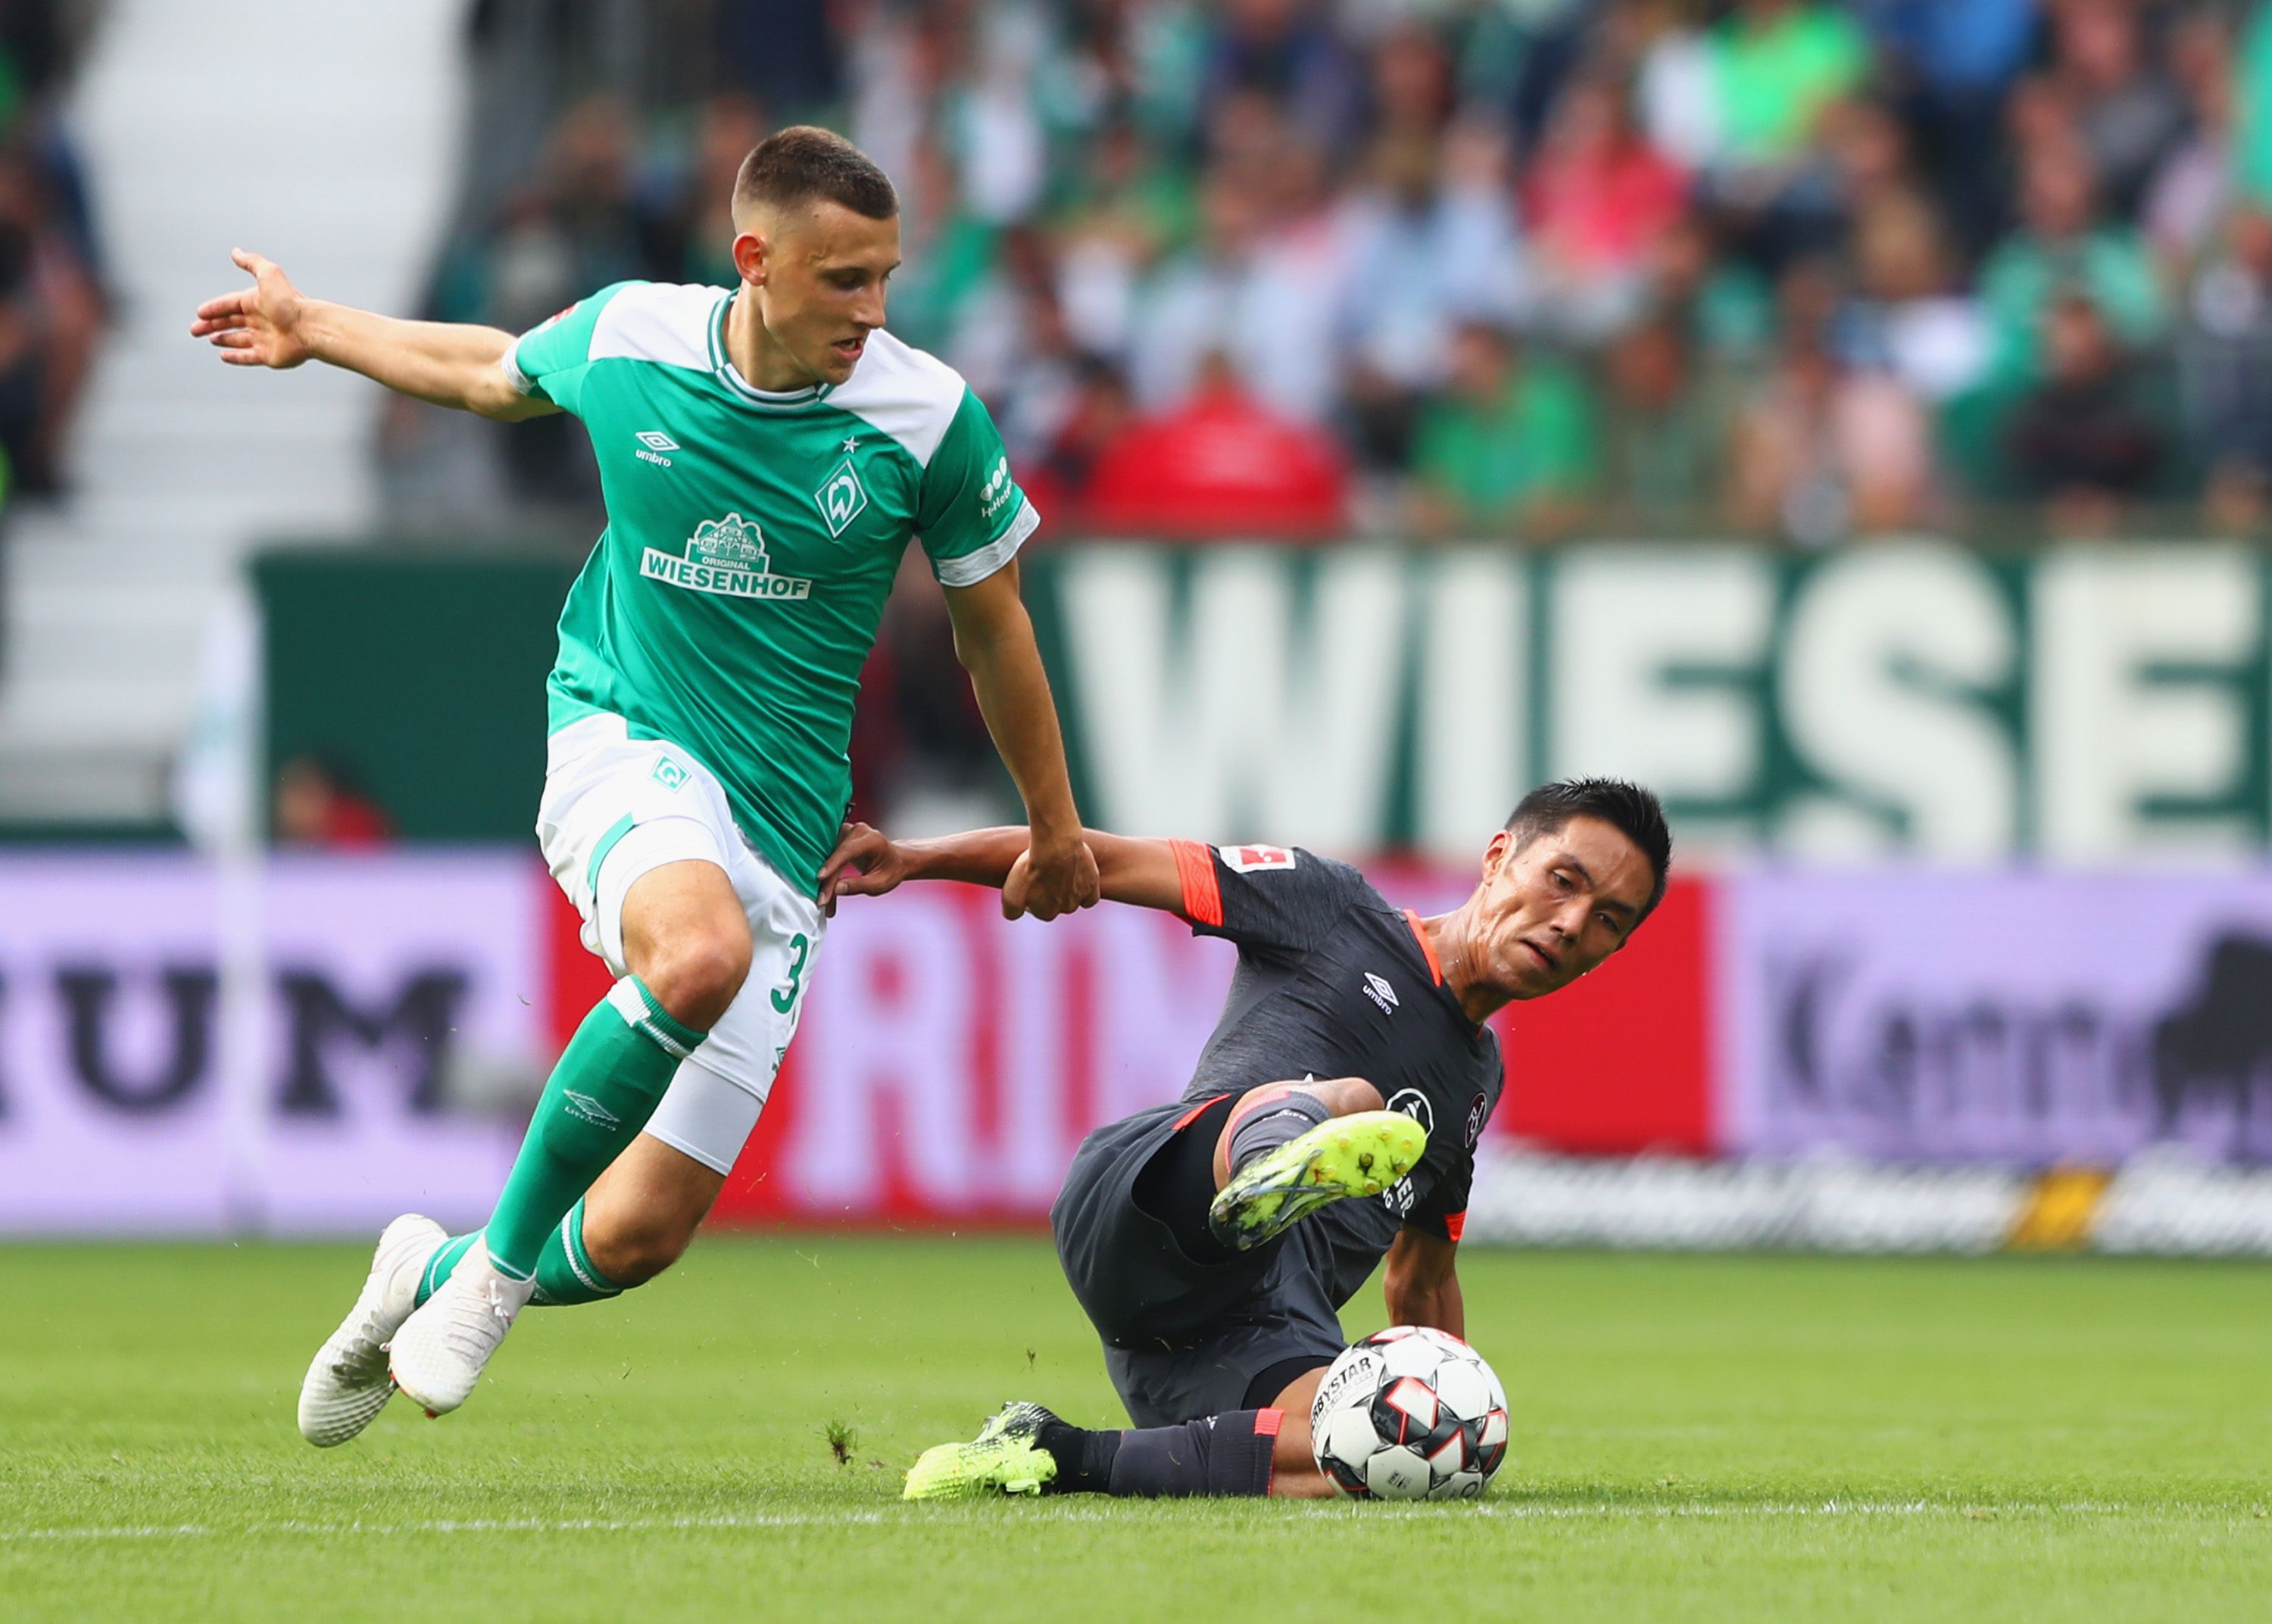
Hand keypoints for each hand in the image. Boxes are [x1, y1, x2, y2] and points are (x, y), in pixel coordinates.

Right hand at [190, 249, 313, 367]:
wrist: (310, 328)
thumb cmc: (290, 303)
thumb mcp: (268, 274)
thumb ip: (252, 263)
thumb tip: (236, 251)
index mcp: (257, 301)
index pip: (230, 304)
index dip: (214, 308)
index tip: (199, 312)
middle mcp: (261, 320)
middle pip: (231, 322)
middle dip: (211, 324)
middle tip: (195, 330)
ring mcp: (265, 338)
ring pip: (238, 339)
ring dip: (223, 338)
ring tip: (210, 338)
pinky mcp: (269, 356)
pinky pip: (247, 357)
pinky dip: (235, 357)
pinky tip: (223, 356)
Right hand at [817, 821, 908, 916]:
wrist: (896, 861)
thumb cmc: (891, 871)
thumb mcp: (880, 883)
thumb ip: (858, 885)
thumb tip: (836, 888)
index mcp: (872, 839)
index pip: (848, 850)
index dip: (832, 864)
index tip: (820, 878)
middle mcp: (859, 831)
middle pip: (836, 856)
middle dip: (828, 880)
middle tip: (823, 901)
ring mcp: (848, 832)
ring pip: (829, 857)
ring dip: (825, 879)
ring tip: (825, 900)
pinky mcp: (840, 838)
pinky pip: (829, 856)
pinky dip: (827, 874)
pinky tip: (826, 890)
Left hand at [1002, 829, 1099, 921]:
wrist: (1056, 844)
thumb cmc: (1031, 866)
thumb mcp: (1010, 892)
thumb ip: (1011, 911)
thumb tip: (1015, 916)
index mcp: (1046, 913)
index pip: (1039, 910)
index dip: (1034, 896)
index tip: (1030, 882)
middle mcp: (1065, 909)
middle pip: (1057, 905)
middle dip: (1050, 894)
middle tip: (1044, 874)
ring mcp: (1080, 897)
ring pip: (1073, 899)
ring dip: (1066, 889)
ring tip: (1058, 871)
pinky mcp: (1092, 884)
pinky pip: (1090, 897)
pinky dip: (1084, 891)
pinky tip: (1077, 880)